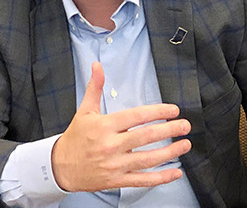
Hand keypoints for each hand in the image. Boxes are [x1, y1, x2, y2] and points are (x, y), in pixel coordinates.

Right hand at [51, 62, 191, 191]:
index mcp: (104, 126)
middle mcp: (110, 145)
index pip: (136, 116)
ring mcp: (115, 165)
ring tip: (185, 144)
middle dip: (169, 130)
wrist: (60, 167)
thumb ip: (95, 88)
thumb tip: (97, 66)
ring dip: (170, 152)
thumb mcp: (84, 110)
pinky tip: (176, 172)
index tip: (173, 110)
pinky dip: (161, 177)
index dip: (158, 112)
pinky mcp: (117, 180)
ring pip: (148, 159)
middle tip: (185, 125)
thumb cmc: (76, 138)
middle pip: (146, 136)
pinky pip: (143, 180)